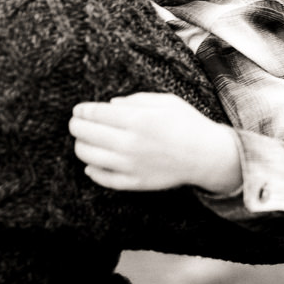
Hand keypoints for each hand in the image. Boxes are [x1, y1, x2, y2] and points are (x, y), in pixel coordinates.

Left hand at [69, 92, 241, 193]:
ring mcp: (130, 166)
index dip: (82, 111)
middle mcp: (130, 144)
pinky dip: (92, 170)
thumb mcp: (167, 101)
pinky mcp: (133, 183)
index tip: (79, 109)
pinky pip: (102, 178)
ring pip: (88, 156)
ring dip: (80, 146)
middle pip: (86, 134)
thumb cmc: (188, 124)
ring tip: (86, 140)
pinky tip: (93, 163)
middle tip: (77, 123)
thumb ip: (136, 100)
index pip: (95, 114)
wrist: (207, 156)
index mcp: (138, 120)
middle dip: (77, 126)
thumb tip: (110, 104)